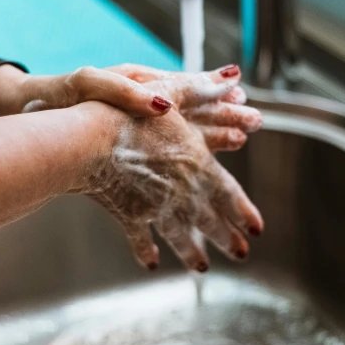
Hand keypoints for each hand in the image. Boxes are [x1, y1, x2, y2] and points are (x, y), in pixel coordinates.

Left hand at [2, 63, 261, 151]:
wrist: (23, 114)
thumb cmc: (54, 96)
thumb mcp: (88, 84)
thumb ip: (127, 91)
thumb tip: (162, 104)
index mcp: (139, 83)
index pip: (187, 84)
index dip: (216, 90)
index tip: (242, 92)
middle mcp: (144, 103)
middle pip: (195, 109)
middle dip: (226, 116)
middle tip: (255, 122)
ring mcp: (138, 125)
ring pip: (186, 132)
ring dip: (213, 136)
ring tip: (241, 140)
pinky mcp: (128, 144)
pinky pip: (167, 151)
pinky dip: (188, 157)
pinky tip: (200, 166)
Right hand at [84, 102, 263, 271]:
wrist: (89, 143)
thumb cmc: (127, 115)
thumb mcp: (169, 92)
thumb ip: (203, 87)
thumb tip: (233, 76)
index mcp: (197, 164)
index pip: (229, 194)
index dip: (244, 212)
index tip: (256, 228)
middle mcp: (182, 192)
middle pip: (210, 220)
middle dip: (227, 238)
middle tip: (240, 253)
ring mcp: (156, 207)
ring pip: (181, 235)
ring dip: (193, 252)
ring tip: (201, 268)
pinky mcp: (129, 215)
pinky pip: (141, 238)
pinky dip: (146, 251)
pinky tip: (151, 263)